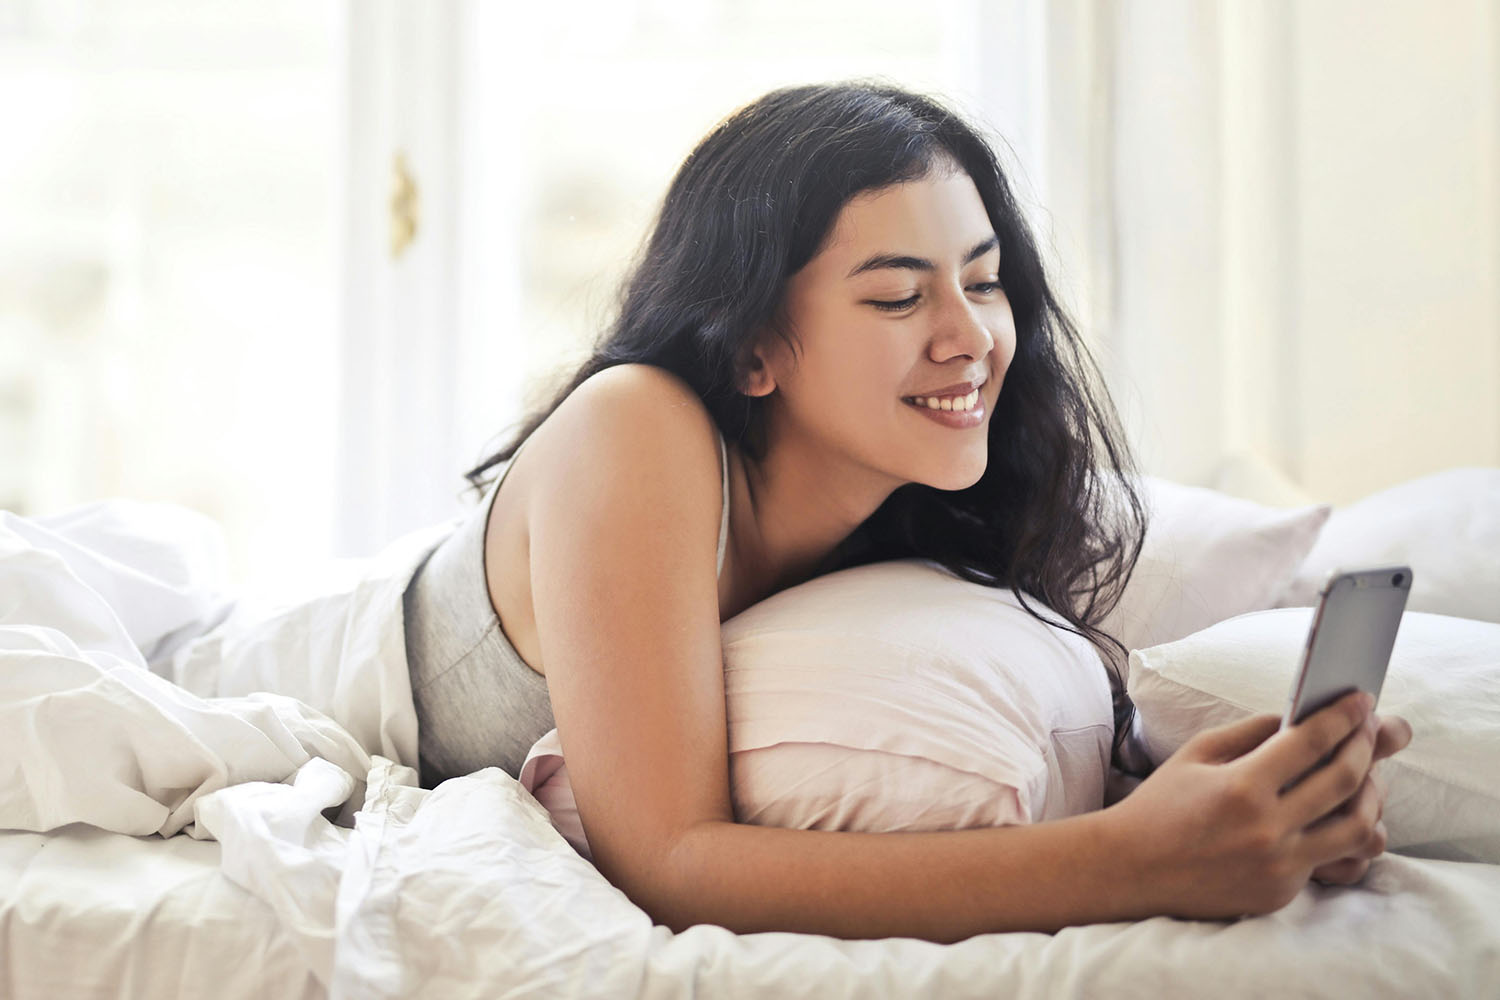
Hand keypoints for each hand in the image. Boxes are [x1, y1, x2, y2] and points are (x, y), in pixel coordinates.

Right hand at [1107, 691, 1393, 919]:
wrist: (1131, 869)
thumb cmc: (1161, 805)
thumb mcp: (1196, 754)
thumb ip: (1251, 732)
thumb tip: (1300, 718)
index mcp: (1242, 787)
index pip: (1311, 742)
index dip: (1343, 716)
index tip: (1362, 701)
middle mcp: (1267, 830)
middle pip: (1345, 781)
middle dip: (1367, 746)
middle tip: (1372, 729)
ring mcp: (1279, 867)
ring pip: (1359, 829)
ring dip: (1372, 796)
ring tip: (1366, 777)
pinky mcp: (1281, 893)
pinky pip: (1332, 861)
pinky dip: (1343, 835)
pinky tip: (1342, 814)